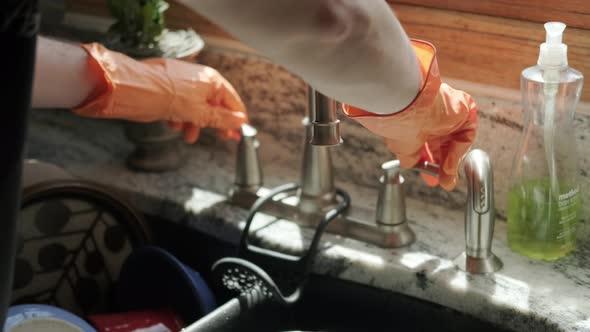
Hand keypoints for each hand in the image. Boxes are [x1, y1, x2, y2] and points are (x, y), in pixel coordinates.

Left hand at [73, 43, 246, 142]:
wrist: (130, 89)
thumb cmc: (162, 95)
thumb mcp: (198, 113)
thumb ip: (221, 118)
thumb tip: (240, 121)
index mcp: (210, 80)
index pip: (232, 101)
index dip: (236, 118)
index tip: (237, 133)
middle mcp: (199, 79)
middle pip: (215, 104)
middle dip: (214, 123)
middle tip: (218, 136)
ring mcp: (183, 83)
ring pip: (197, 107)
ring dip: (196, 123)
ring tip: (189, 135)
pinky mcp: (169, 89)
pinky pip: (182, 105)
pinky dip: (181, 117)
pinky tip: (174, 124)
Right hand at [343, 40, 477, 190]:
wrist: (404, 105)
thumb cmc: (397, 121)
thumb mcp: (402, 147)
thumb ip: (410, 158)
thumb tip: (411, 166)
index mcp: (418, 121)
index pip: (429, 144)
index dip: (431, 162)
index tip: (431, 178)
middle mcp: (434, 116)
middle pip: (444, 144)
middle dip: (443, 164)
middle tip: (443, 180)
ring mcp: (449, 111)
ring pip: (456, 140)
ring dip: (451, 160)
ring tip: (446, 176)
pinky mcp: (462, 108)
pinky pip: (466, 133)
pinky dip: (459, 149)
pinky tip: (450, 160)